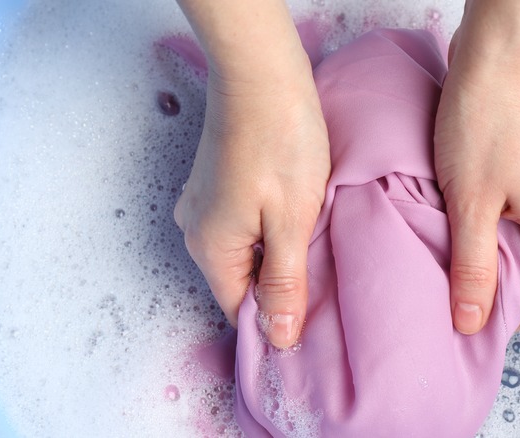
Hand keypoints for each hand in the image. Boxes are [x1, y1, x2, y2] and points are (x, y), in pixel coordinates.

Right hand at [174, 63, 329, 348]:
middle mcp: (196, 231)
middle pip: (240, 282)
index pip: (239, 310)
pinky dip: (269, 231)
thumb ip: (284, 282)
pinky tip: (296, 216)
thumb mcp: (291, 222)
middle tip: (323, 271)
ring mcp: (203, 205)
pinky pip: (242, 227)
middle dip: (280, 285)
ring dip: (277, 255)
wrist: (262, 75)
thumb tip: (279, 338)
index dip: (276, 318)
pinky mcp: (216, 185)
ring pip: (244, 253)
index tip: (314, 313)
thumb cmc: (281, 144)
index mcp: (210, 248)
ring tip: (314, 240)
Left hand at [435, 1, 519, 333]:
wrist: (502, 49)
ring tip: (448, 240)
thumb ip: (472, 268)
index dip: (498, 316)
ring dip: (488, 246)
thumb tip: (470, 322)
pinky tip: (463, 208)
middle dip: (490, 280)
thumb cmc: (486, 121)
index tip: (457, 316)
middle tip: (444, 277)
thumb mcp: (471, 203)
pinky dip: (495, 218)